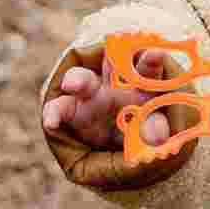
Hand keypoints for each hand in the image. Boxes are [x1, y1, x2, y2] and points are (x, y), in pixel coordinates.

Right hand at [41, 47, 174, 151]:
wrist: (122, 154)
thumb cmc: (145, 135)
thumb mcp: (155, 134)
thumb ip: (155, 130)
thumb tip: (157, 137)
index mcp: (144, 85)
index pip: (148, 69)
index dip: (151, 61)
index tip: (157, 54)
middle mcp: (117, 84)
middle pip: (112, 64)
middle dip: (112, 58)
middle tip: (114, 56)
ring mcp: (92, 96)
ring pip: (82, 79)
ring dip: (78, 79)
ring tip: (72, 84)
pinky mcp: (72, 112)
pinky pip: (59, 108)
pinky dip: (54, 113)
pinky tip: (52, 123)